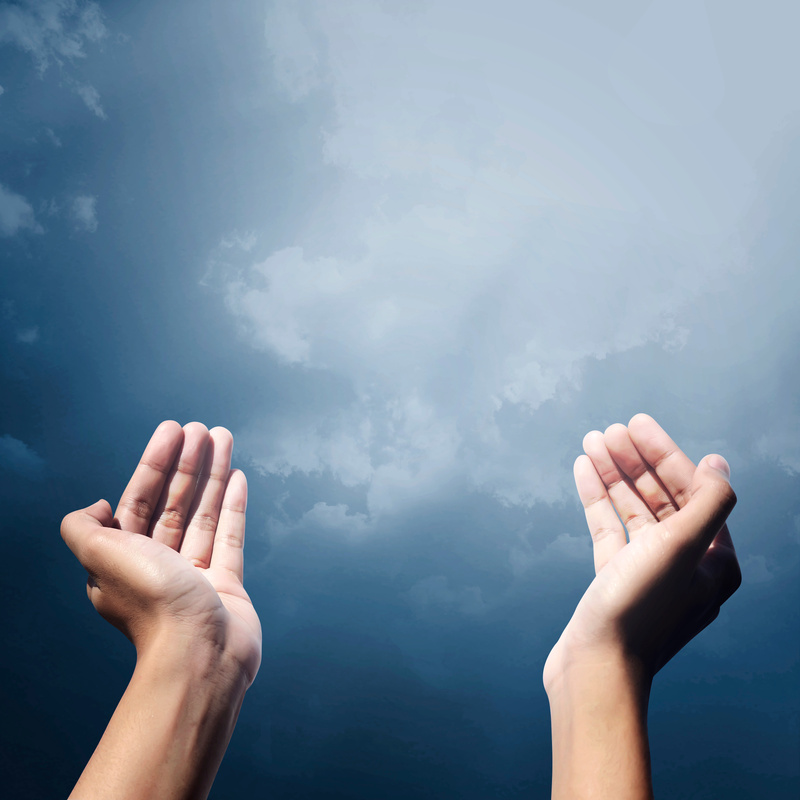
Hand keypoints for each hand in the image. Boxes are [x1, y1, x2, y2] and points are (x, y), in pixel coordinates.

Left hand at [61, 421, 260, 685]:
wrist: (202, 655)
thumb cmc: (154, 606)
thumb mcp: (100, 558)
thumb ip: (82, 527)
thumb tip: (98, 505)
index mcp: (124, 560)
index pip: (140, 499)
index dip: (155, 462)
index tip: (173, 431)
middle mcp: (157, 566)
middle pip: (174, 502)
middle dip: (188, 463)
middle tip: (203, 429)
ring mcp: (195, 575)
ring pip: (203, 513)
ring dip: (213, 474)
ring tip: (224, 440)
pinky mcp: (226, 584)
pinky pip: (229, 536)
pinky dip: (232, 505)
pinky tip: (237, 477)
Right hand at [544, 414, 739, 689]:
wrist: (595, 666)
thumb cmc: (641, 609)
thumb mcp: (682, 548)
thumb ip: (708, 501)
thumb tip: (717, 464)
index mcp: (713, 560)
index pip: (691, 491)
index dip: (664, 454)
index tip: (637, 424)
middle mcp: (685, 564)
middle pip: (660, 497)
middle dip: (635, 461)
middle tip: (609, 431)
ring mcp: (648, 571)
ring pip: (631, 510)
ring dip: (613, 475)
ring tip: (591, 443)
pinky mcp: (615, 578)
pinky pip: (608, 529)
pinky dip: (597, 499)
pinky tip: (584, 472)